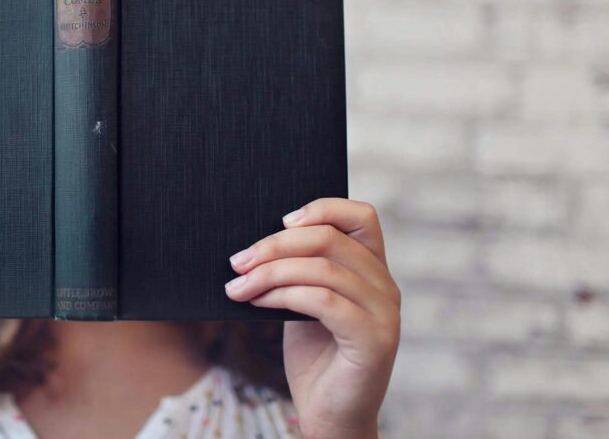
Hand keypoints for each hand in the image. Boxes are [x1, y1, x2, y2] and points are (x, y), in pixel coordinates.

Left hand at [225, 198, 399, 438]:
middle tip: (237, 261)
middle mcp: (386, 287)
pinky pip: (323, 300)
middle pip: (330, 239)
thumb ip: (297, 271)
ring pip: (323, 268)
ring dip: (270, 273)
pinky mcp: (375, 340)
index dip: (322, 208)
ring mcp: (385, 313)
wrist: (329, 416)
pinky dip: (283, 295)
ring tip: (238, 286)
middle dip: (275, 245)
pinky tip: (257, 302)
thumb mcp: (303, 303)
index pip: (361, 217)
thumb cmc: (314, 358)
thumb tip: (255, 242)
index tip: (281, 221)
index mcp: (373, 271)